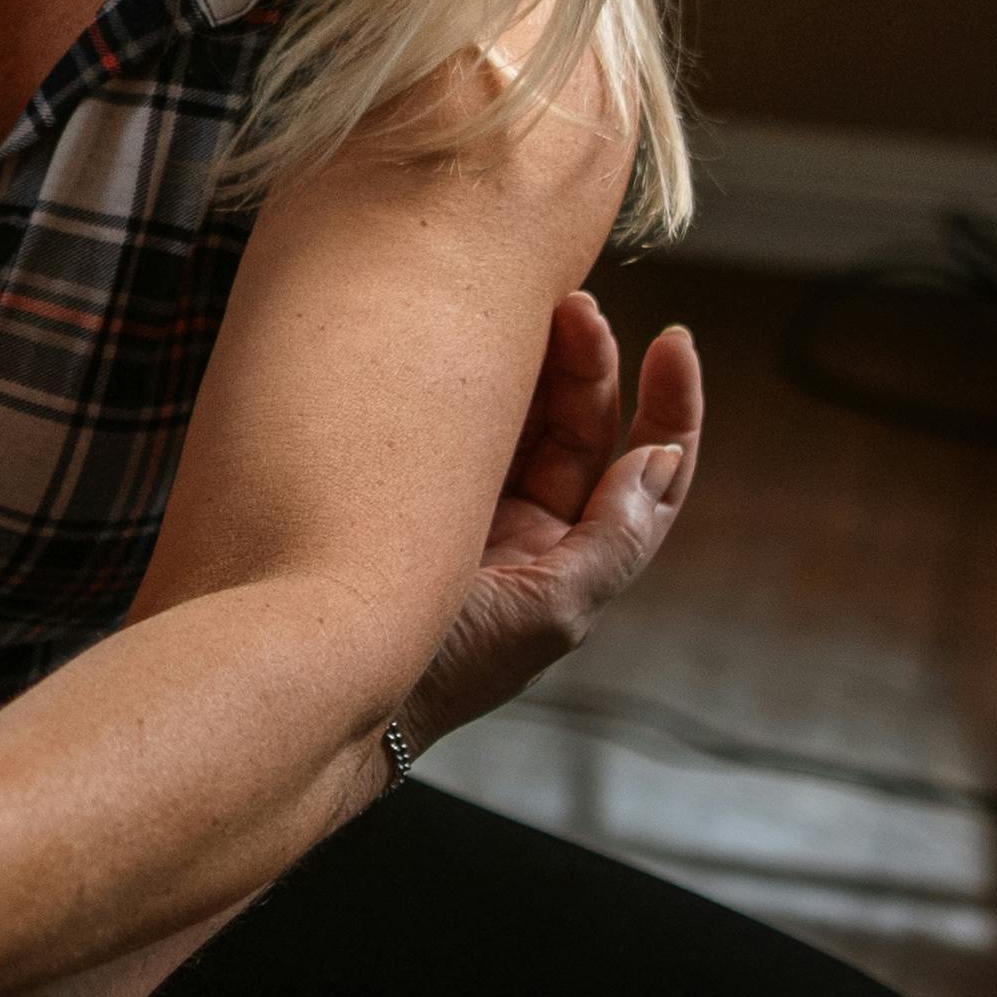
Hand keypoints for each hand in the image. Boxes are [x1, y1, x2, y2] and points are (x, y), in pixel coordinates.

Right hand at [402, 296, 701, 745]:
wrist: (322, 690)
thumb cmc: (440, 671)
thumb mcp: (549, 613)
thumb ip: (613, 540)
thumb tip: (662, 459)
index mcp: (572, 565)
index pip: (647, 475)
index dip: (672, 408)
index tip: (674, 341)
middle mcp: (526, 536)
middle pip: (581, 430)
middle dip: (590, 364)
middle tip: (573, 307)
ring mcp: (464, 509)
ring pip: (519, 416)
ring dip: (534, 362)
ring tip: (533, 306)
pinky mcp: (407, 489)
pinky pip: (456, 423)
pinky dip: (473, 381)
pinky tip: (471, 344)